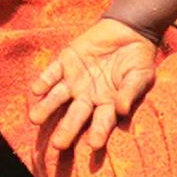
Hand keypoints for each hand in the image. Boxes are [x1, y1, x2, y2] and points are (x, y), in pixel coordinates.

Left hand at [28, 18, 158, 152]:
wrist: (128, 32)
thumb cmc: (138, 60)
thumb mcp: (140, 76)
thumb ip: (130, 92)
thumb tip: (122, 109)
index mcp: (107, 105)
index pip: (102, 122)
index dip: (98, 133)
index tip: (94, 145)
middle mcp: (87, 97)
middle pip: (75, 116)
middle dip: (66, 129)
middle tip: (57, 145)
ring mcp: (74, 81)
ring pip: (57, 97)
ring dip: (46, 108)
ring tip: (35, 119)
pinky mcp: (65, 62)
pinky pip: (52, 73)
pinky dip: (44, 80)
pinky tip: (36, 90)